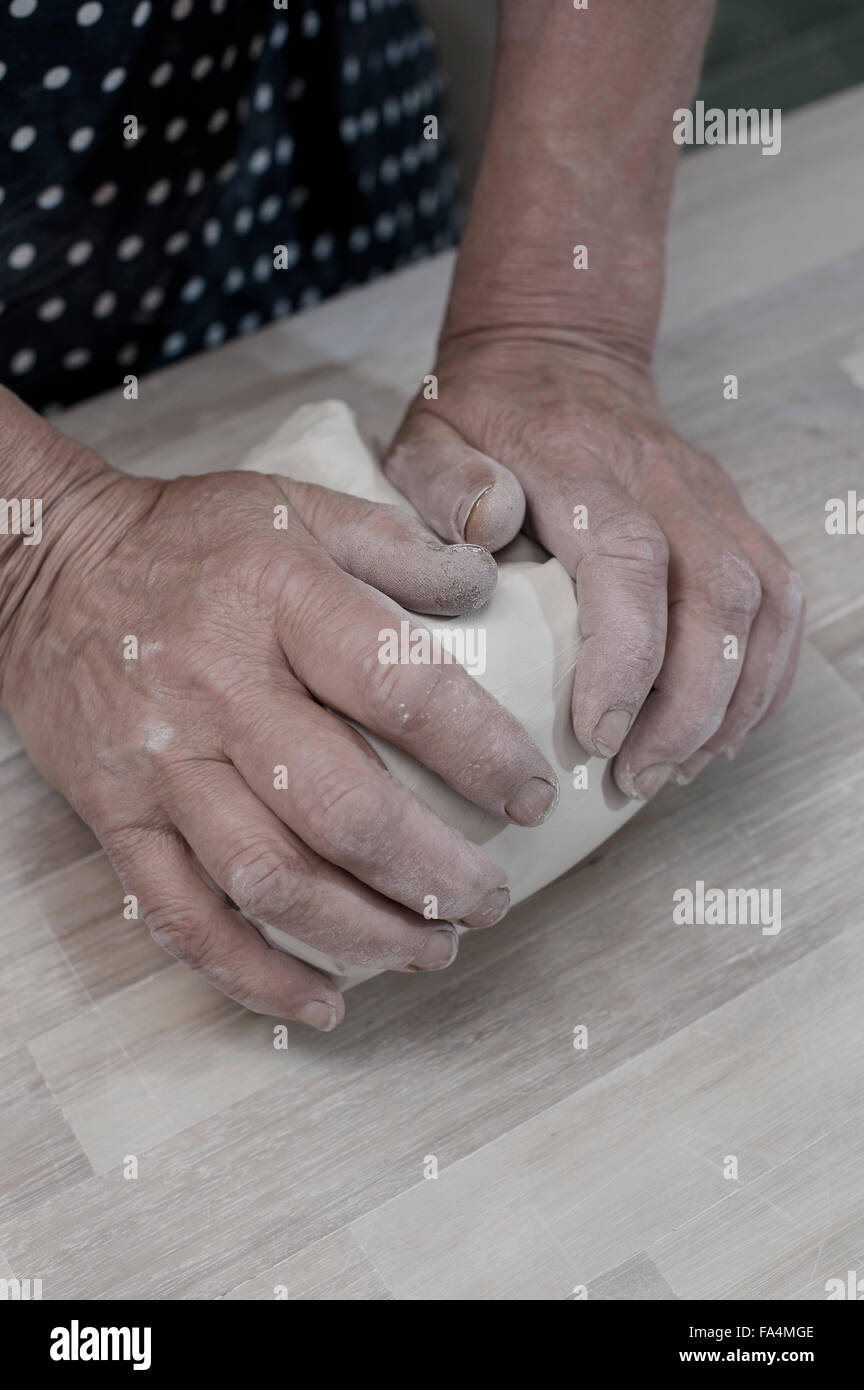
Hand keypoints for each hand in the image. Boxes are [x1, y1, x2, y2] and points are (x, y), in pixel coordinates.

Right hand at [0, 450, 557, 1027]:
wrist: (43, 568)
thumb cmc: (187, 539)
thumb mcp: (295, 503)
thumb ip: (397, 542)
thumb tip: (488, 584)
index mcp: (277, 599)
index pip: (399, 686)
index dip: (481, 753)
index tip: (532, 798)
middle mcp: (218, 688)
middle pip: (341, 809)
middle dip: (434, 875)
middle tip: (492, 901)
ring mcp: (161, 764)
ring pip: (268, 879)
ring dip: (363, 935)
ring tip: (432, 951)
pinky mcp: (116, 817)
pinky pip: (183, 917)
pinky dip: (254, 975)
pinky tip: (321, 1002)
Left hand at [386, 335, 803, 797]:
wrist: (554, 350)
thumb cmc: (481, 413)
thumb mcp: (428, 434)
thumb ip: (444, 484)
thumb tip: (489, 530)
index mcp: (584, 470)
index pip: (631, 562)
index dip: (627, 657)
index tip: (598, 735)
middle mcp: (665, 483)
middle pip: (719, 598)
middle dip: (689, 708)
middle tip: (636, 779)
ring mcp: (710, 498)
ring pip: (764, 604)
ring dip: (733, 700)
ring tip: (678, 768)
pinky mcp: (732, 517)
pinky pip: (778, 600)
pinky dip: (762, 675)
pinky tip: (719, 730)